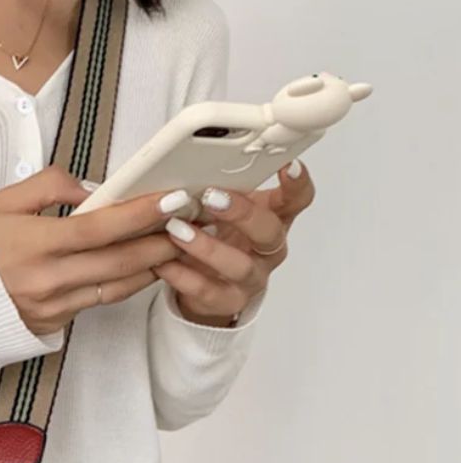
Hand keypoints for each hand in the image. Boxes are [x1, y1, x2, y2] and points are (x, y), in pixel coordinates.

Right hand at [0, 165, 186, 336]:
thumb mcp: (2, 203)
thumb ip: (49, 186)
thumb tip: (94, 188)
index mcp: (34, 244)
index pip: (99, 227)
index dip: (140, 213)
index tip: (173, 198)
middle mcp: (48, 279)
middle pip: (119, 260)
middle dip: (161, 239)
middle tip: (192, 221)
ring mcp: (54, 306)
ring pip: (117, 285)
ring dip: (154, 264)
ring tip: (179, 242)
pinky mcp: (57, 323)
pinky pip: (100, 300)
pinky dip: (128, 282)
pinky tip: (146, 266)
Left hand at [152, 160, 315, 325]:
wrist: (207, 287)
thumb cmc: (219, 237)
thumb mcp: (224, 209)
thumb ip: (221, 188)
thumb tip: (193, 161)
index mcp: (273, 219)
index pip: (297, 199)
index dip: (297, 184)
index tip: (287, 165)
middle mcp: (268, 250)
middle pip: (269, 231)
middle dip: (242, 213)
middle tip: (211, 197)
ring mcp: (251, 278)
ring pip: (239, 265)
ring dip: (206, 247)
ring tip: (177, 231)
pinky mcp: (228, 301)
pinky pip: (208, 291)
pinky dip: (183, 276)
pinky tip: (164, 263)